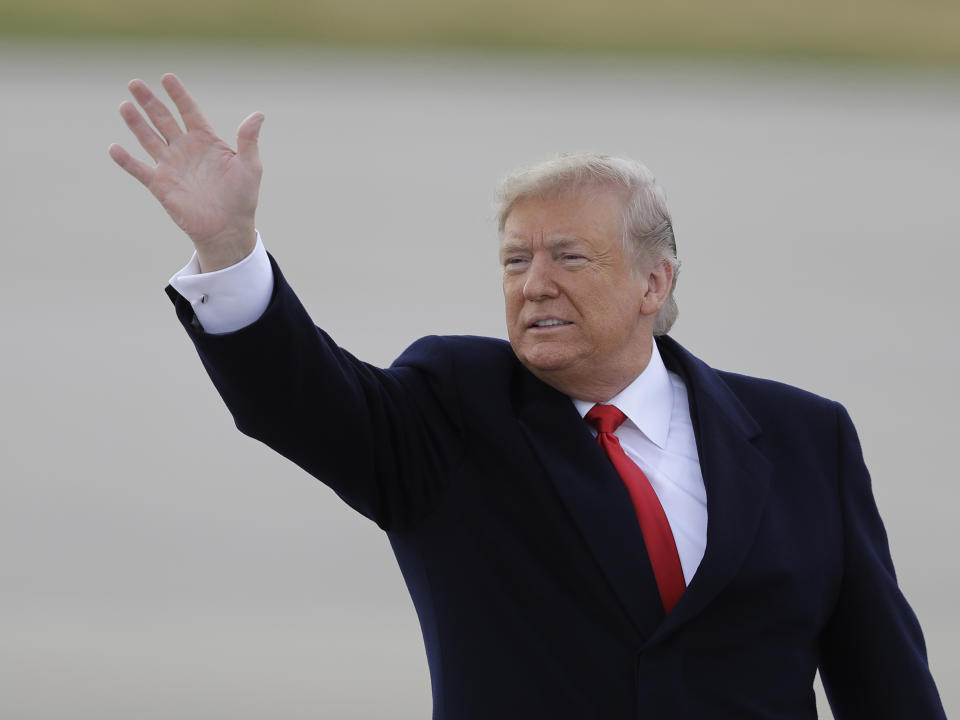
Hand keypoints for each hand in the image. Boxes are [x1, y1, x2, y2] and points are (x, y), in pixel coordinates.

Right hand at [109, 74, 264, 271]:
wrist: (228, 228)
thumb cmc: (242, 198)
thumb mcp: (250, 166)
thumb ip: (249, 140)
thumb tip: (258, 114)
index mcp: (206, 141)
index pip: (189, 111)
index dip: (178, 94)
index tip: (167, 77)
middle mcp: (185, 149)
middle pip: (164, 119)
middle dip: (150, 101)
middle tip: (135, 83)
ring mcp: (171, 166)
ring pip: (149, 138)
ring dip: (136, 123)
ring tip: (125, 105)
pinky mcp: (161, 185)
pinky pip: (139, 170)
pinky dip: (126, 160)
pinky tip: (113, 148)